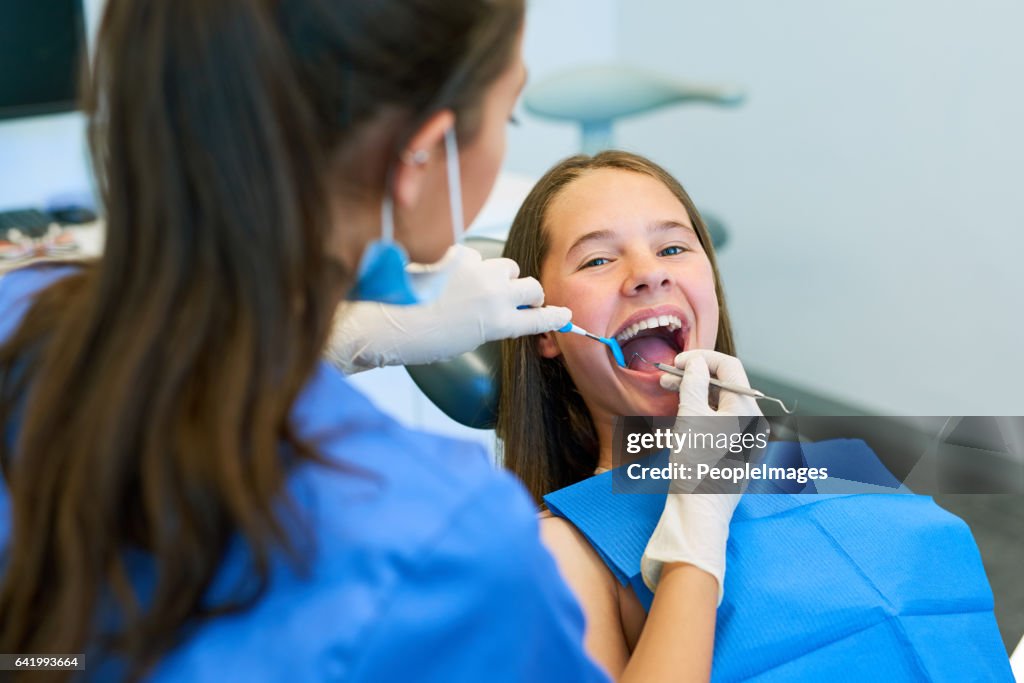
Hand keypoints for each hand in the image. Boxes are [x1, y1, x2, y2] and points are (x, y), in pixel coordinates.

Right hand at [327, 244, 570, 373]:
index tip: (480, 290)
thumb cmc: (393, 308)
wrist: (389, 327)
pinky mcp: (497, 321)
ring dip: (527, 298)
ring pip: (528, 286)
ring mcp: (490, 294)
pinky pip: (535, 316)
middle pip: (510, 267)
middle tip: (508, 301)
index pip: (479, 260)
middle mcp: (478, 269)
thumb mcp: (416, 277)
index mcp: (457, 256)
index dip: (482, 278)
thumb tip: (443, 284)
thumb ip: (439, 275)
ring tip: (525, 311)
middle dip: (511, 284)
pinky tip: (565, 318)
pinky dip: (552, 317)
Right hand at [641, 350, 764, 603]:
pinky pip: (718, 424)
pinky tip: (679, 421)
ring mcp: (745, 440)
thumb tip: (696, 363)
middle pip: (724, 386)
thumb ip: (693, 384)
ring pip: (718, 405)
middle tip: (665, 378)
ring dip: (694, 396)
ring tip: (668, 397)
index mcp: (747, 410)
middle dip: (694, 377)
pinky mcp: (734, 454)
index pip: (729, 367)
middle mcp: (752, 422)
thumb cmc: (696, 466)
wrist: (699, 515)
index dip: (701, 358)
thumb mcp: (690, 417)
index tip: (676, 362)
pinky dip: (699, 415)